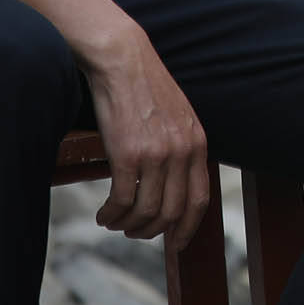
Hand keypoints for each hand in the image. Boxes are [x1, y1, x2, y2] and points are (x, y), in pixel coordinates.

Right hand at [78, 25, 210, 242]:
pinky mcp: (128, 154)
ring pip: (146, 211)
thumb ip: (180, 147)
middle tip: (134, 233)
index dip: (187, 228)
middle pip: (172, 212)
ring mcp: (156, 154)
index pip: (200, 200)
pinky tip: (103, 214)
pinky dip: (112, 214)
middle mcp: (182, 151)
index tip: (175, 244)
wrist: (122, 60)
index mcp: (197, 143)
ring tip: (114, 222)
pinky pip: (122, 200)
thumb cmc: (144, 87)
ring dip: (128, 225)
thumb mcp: (177, 117)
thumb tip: (173, 183)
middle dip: (152, 231)